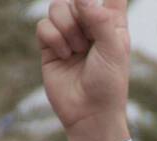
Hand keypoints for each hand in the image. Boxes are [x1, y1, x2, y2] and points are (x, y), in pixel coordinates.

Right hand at [37, 0, 130, 140]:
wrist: (89, 114)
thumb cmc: (109, 85)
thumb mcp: (114, 51)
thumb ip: (101, 20)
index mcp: (112, 23)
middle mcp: (90, 25)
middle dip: (79, 13)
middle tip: (87, 39)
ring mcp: (69, 34)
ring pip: (57, 8)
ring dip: (66, 29)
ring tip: (77, 51)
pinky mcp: (50, 45)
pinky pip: (43, 25)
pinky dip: (53, 39)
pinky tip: (64, 55)